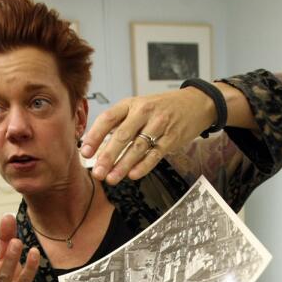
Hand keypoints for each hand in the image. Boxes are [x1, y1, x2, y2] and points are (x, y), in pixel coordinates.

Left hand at [80, 86, 216, 184]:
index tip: (85, 152)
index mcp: (131, 103)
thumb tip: (95, 145)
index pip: (108, 118)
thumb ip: (119, 122)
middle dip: (107, 156)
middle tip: (97, 172)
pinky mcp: (172, 138)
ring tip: (111, 178)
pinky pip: (155, 154)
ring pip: (138, 147)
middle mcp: (144, 112)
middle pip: (122, 135)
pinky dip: (143, 166)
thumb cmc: (161, 108)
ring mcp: (159, 125)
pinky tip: (132, 175)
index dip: (95, 136)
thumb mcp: (138, 106)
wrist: (195, 104)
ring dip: (123, 165)